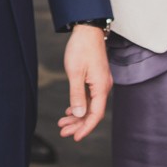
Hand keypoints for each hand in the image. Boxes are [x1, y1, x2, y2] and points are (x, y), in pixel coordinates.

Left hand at [56, 24, 110, 141]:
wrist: (88, 29)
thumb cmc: (81, 48)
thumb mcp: (75, 73)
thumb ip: (77, 95)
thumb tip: (79, 114)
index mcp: (101, 87)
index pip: (96, 114)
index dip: (85, 128)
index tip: (74, 137)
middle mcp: (104, 87)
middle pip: (93, 112)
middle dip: (78, 124)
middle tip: (63, 132)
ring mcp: (100, 83)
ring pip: (90, 105)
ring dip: (77, 116)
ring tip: (63, 123)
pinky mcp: (96, 78)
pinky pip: (89, 97)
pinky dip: (79, 105)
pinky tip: (70, 110)